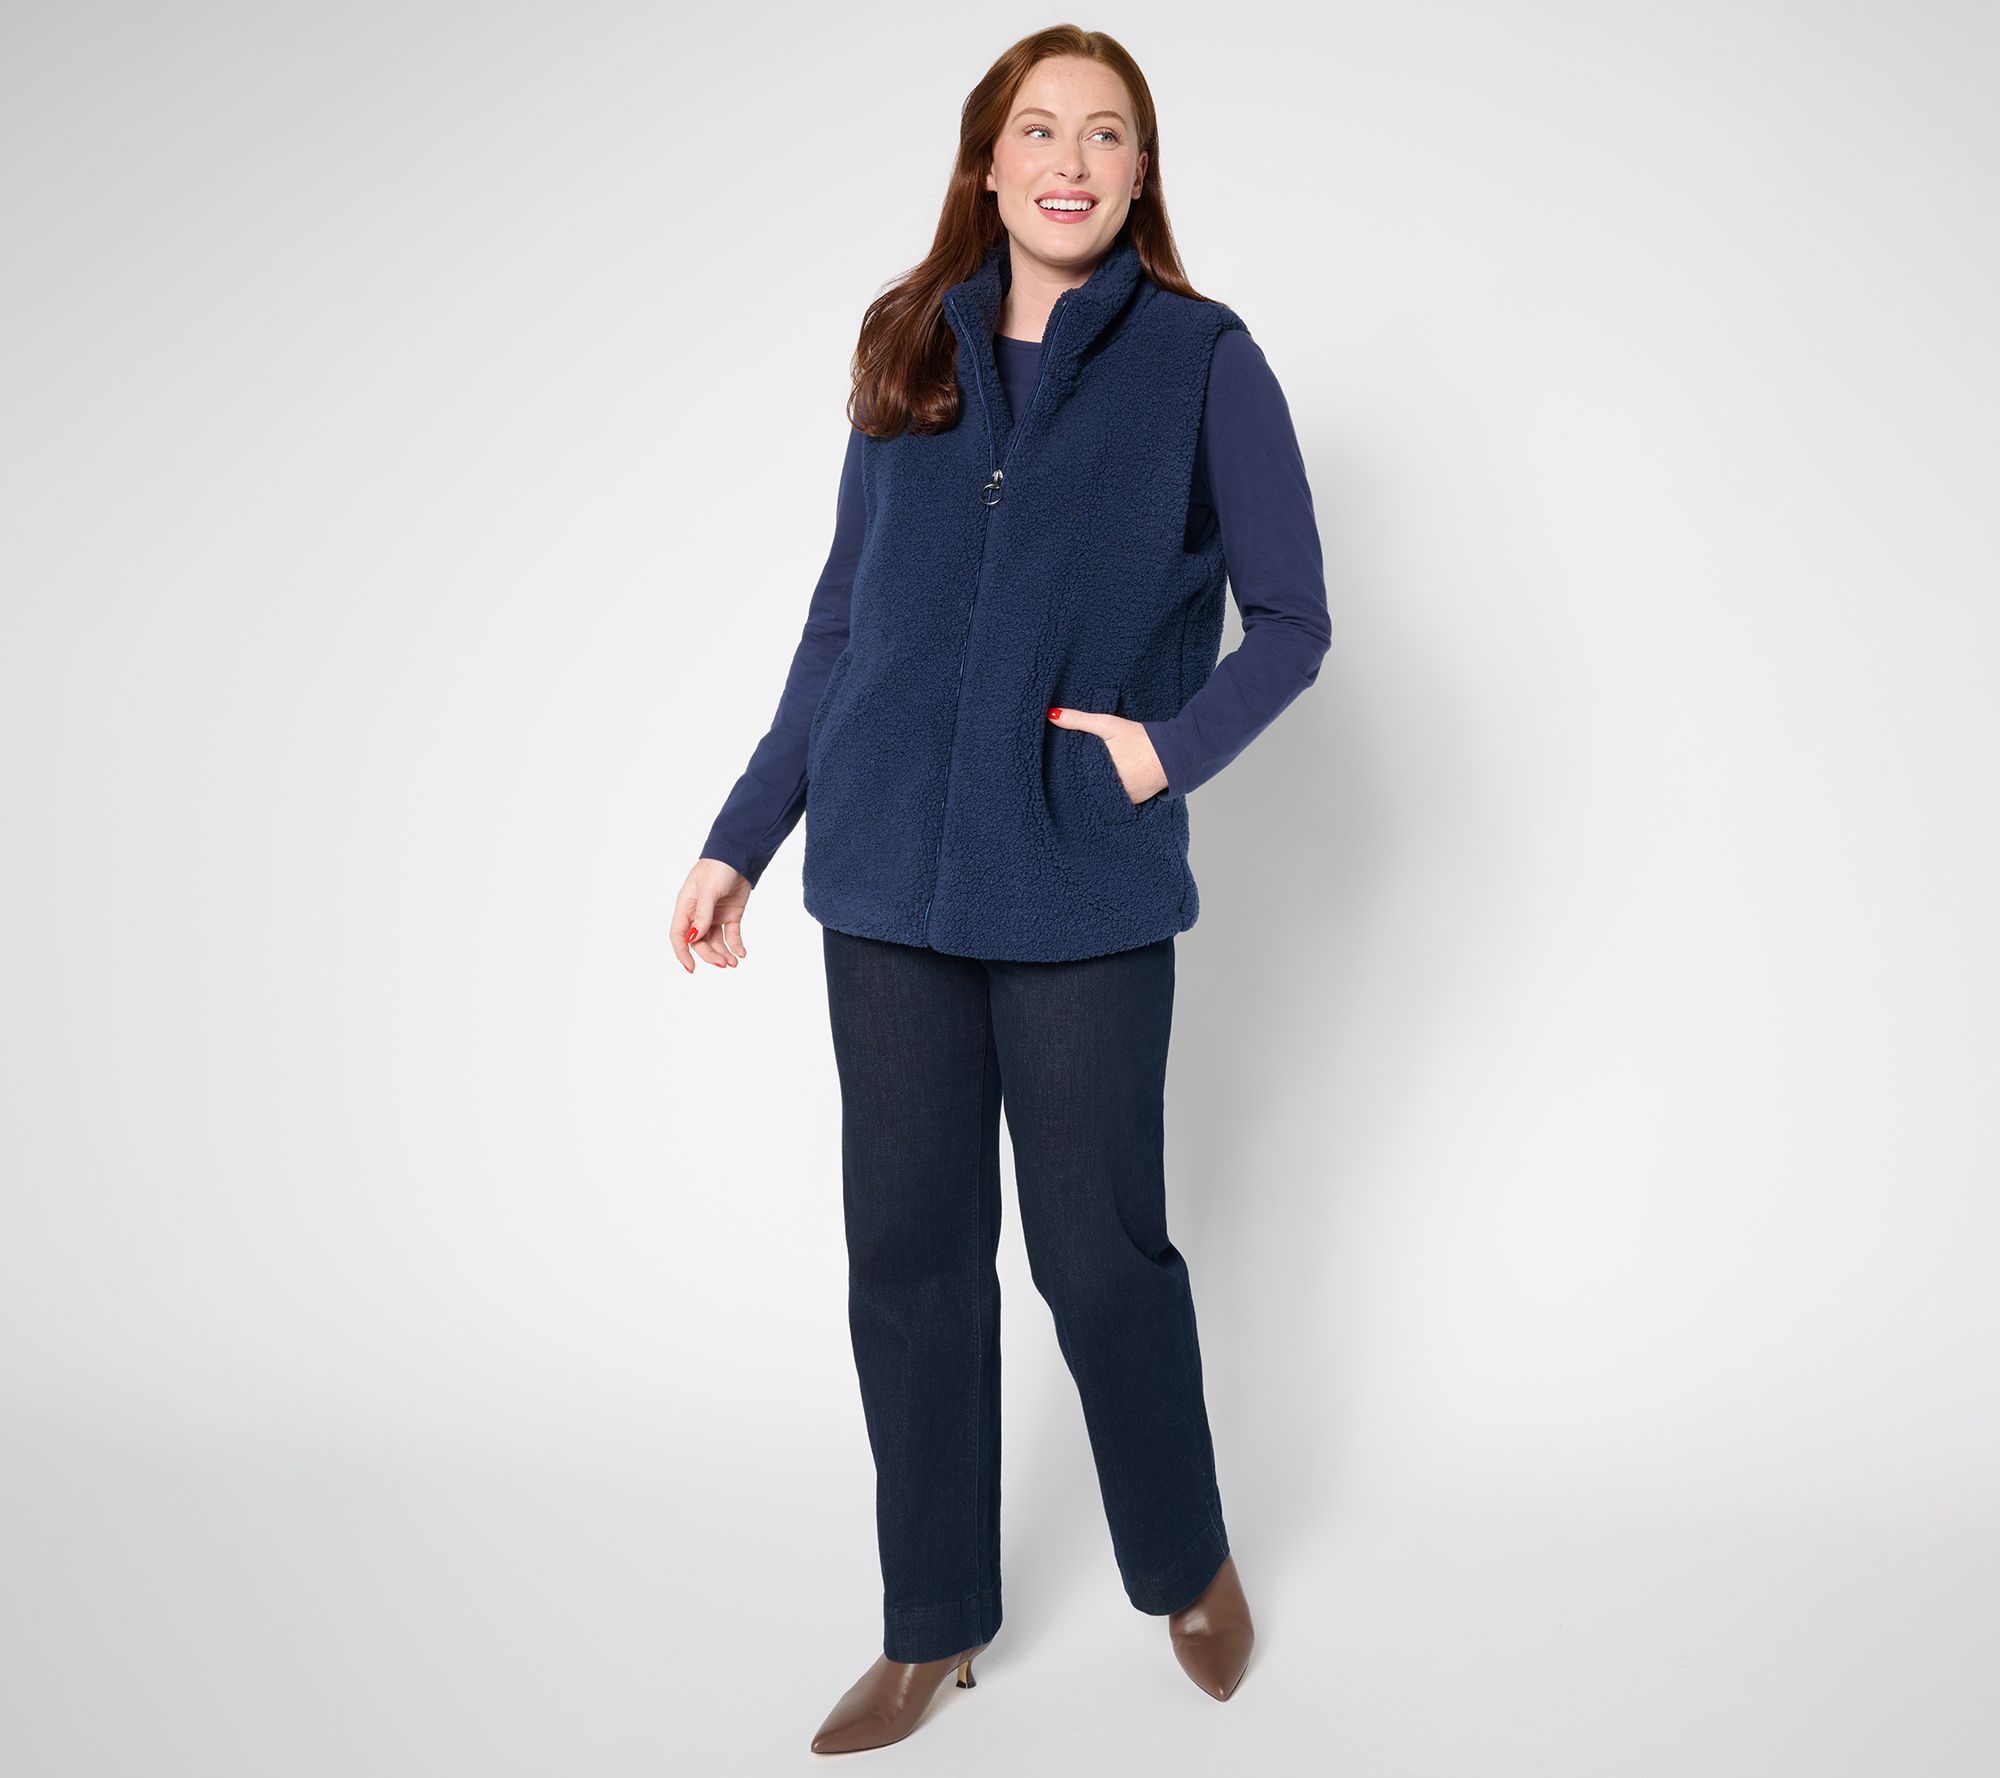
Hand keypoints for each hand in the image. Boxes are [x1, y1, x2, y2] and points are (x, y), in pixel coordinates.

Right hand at [675, 857, 751, 971]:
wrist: (740, 855)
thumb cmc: (717, 867)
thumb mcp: (708, 890)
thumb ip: (702, 914)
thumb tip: (694, 938)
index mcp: (685, 906)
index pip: (679, 935)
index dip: (682, 953)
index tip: (691, 968)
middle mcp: (698, 914)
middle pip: (699, 942)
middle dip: (710, 955)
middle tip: (724, 964)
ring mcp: (715, 915)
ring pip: (715, 942)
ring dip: (723, 953)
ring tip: (734, 962)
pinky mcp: (731, 915)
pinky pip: (732, 935)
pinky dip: (736, 945)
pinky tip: (741, 953)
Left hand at [1046, 703, 1169, 803]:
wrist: (1172, 753)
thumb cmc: (1140, 738)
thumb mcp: (1107, 724)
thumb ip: (1079, 720)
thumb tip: (1051, 715)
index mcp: (1097, 771)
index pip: (1072, 776)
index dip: (1064, 774)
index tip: (1057, 772)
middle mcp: (1108, 790)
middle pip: (1085, 787)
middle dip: (1079, 782)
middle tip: (1070, 779)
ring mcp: (1121, 799)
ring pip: (1100, 796)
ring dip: (1094, 790)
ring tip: (1086, 784)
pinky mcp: (1132, 804)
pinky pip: (1115, 800)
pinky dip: (1111, 795)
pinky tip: (1108, 787)